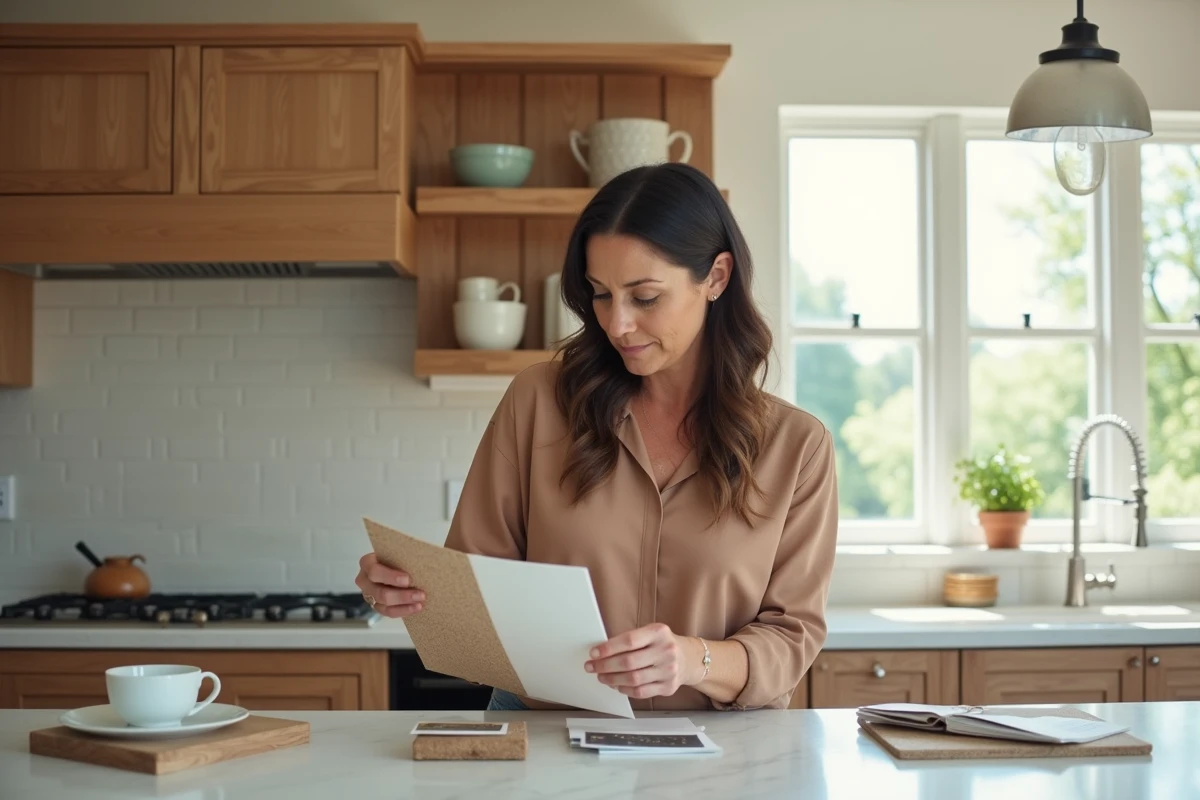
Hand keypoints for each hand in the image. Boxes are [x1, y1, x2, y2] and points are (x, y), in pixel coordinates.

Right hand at [354, 552, 424, 617]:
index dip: (390, 577)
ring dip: (404, 604)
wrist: (394, 566)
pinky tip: (416, 607)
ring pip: (384, 605)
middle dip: (401, 595)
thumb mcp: (397, 553)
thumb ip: (405, 557)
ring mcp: (369, 595)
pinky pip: (389, 612)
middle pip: (380, 592)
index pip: (374, 571)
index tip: (408, 579)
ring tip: (420, 602)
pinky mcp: (377, 606)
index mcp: (367, 563)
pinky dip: (403, 610)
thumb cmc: (396, 557)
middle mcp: (365, 580)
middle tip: (420, 594)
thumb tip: (425, 562)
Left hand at [584, 622, 698, 699]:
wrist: (689, 658)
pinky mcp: (668, 687)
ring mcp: (669, 670)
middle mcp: (666, 651)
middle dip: (605, 666)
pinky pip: (641, 692)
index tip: (594, 653)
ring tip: (602, 677)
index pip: (629, 641)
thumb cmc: (662, 644)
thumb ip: (630, 640)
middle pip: (629, 662)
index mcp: (659, 632)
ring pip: (633, 679)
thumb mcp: (651, 633)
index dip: (608, 648)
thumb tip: (602, 652)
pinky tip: (617, 685)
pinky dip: (625, 690)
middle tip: (592, 667)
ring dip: (612, 679)